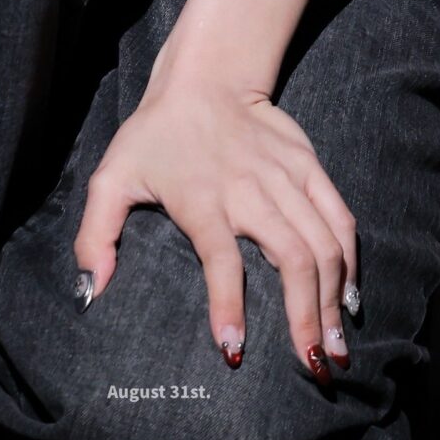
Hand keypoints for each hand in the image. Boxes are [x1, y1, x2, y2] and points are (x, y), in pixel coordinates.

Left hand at [71, 60, 358, 383]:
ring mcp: (285, 175)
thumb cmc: (156, 133)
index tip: (233, 351)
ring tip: (336, 347)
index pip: (221, 259)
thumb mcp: (112, 177)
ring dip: (333, 297)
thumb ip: (96, 235)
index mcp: (202, 198)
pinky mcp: (308, 164)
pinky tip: (349, 294)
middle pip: (292, 258)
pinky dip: (349, 256)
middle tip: (313, 365)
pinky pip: (339, 215)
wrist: (206, 74)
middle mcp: (251, 188)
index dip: (227, 305)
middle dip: (307, 317)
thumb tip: (90, 292)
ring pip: (322, 243)